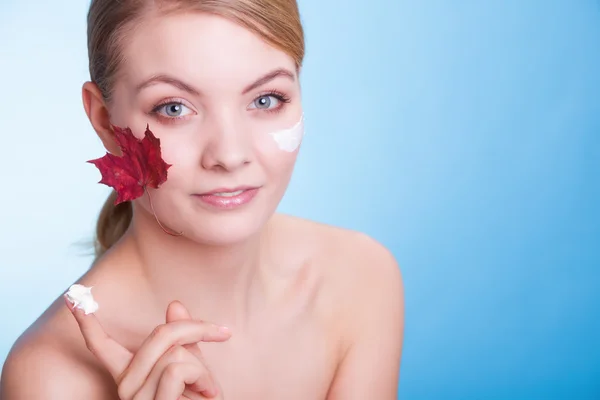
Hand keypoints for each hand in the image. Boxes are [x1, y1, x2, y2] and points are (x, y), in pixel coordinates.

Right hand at [65, 296, 230, 399]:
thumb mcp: (195, 368)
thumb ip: (184, 340)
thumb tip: (174, 304)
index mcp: (130, 374)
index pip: (101, 345)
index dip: (87, 322)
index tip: (72, 298)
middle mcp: (126, 386)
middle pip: (160, 334)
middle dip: (197, 328)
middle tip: (223, 333)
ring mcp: (136, 399)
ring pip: (175, 353)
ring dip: (204, 366)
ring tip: (208, 388)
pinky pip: (176, 371)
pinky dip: (203, 377)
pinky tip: (209, 394)